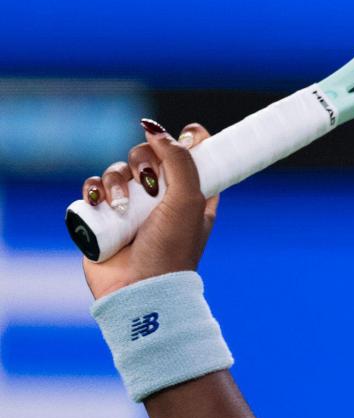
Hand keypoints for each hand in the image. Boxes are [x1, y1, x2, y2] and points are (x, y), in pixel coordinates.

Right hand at [78, 119, 219, 299]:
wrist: (138, 288)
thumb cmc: (171, 248)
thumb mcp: (189, 200)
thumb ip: (180, 160)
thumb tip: (155, 129)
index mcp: (193, 195)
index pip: (193, 156)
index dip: (189, 141)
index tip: (188, 135)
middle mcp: (164, 198)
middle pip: (149, 155)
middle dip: (144, 162)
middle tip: (149, 184)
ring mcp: (132, 206)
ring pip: (118, 170)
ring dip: (116, 182)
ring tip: (121, 208)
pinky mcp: (104, 215)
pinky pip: (94, 187)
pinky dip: (94, 191)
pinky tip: (98, 203)